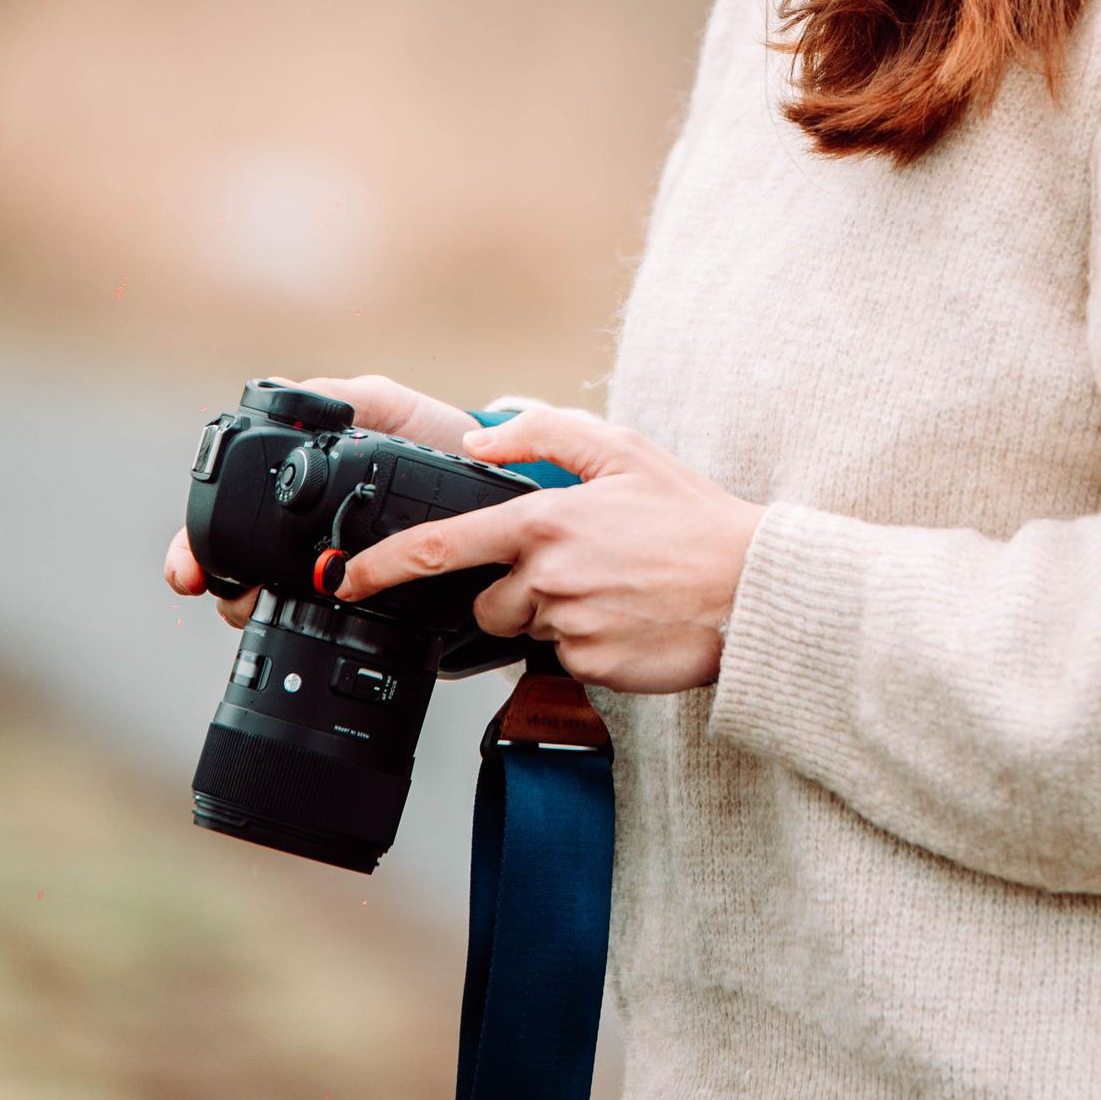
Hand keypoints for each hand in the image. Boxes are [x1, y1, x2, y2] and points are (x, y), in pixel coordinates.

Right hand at [162, 374, 481, 629]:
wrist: (497, 476)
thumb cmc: (432, 433)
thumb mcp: (385, 405)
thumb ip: (336, 398)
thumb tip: (278, 394)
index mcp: (293, 487)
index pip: (224, 517)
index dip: (195, 545)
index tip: (187, 570)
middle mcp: (301, 533)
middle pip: (234, 571)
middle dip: (220, 586)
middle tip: (226, 593)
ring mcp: (330, 569)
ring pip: (267, 602)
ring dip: (253, 609)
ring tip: (260, 608)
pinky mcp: (368, 599)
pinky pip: (325, 624)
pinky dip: (302, 628)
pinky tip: (302, 626)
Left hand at [328, 405, 763, 694]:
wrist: (751, 587)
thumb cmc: (691, 516)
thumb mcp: (623, 449)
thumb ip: (542, 433)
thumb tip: (476, 440)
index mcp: (544, 521)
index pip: (439, 548)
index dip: (382, 567)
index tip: (349, 580)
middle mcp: (548, 576)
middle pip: (488, 601)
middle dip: (515, 592)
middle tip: (581, 569)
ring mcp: (567, 626)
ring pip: (527, 629)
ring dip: (555, 613)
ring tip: (613, 589)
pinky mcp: (591, 666)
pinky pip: (565, 658)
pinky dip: (588, 641)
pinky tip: (628, 617)